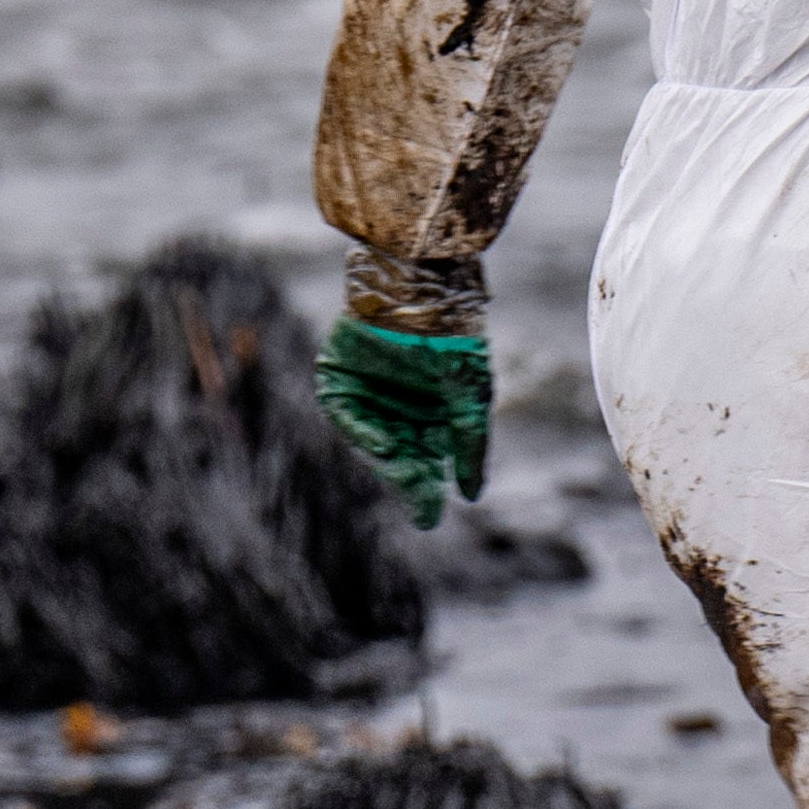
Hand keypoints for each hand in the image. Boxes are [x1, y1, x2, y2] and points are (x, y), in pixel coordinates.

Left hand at [315, 317, 492, 525]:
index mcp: (427, 416)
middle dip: (411, 483)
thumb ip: (470, 445)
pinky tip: (385, 446)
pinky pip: (346, 418)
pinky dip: (363, 433)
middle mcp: (396, 411)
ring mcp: (365, 398)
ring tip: (406, 478)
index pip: (425, 464)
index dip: (427, 491)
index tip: (430, 518)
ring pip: (374, 443)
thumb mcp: (470, 397)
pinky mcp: (337, 384)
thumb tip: (471, 494)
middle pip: (401, 459)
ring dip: (389, 462)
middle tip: (421, 508)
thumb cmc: (453, 341)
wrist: (422, 291)